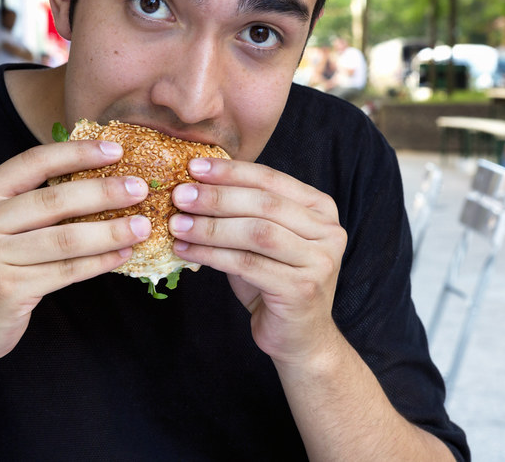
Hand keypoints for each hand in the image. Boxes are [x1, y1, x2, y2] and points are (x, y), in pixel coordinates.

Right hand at [0, 139, 151, 374]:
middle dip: (104, 192)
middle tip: (141, 189)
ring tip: (142, 226)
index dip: (76, 153)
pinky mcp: (6, 289)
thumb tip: (96, 177)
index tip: (115, 150)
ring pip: (66, 238)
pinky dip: (99, 262)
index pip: (33, 162)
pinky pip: (66, 270)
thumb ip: (29, 204)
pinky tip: (121, 255)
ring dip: (111, 231)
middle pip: (54, 200)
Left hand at [168, 158, 346, 364]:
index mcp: (320, 208)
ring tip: (177, 224)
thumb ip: (242, 211)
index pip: (271, 179)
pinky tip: (185, 252)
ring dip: (210, 227)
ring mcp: (319, 260)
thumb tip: (193, 184)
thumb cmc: (274, 280)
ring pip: (256, 233)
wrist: (299, 337)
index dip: (230, 171)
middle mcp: (328, 231)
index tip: (193, 166)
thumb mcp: (261, 239)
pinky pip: (247, 264)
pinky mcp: (302, 288)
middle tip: (179, 196)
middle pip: (264, 204)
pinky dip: (210, 255)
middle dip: (216, 197)